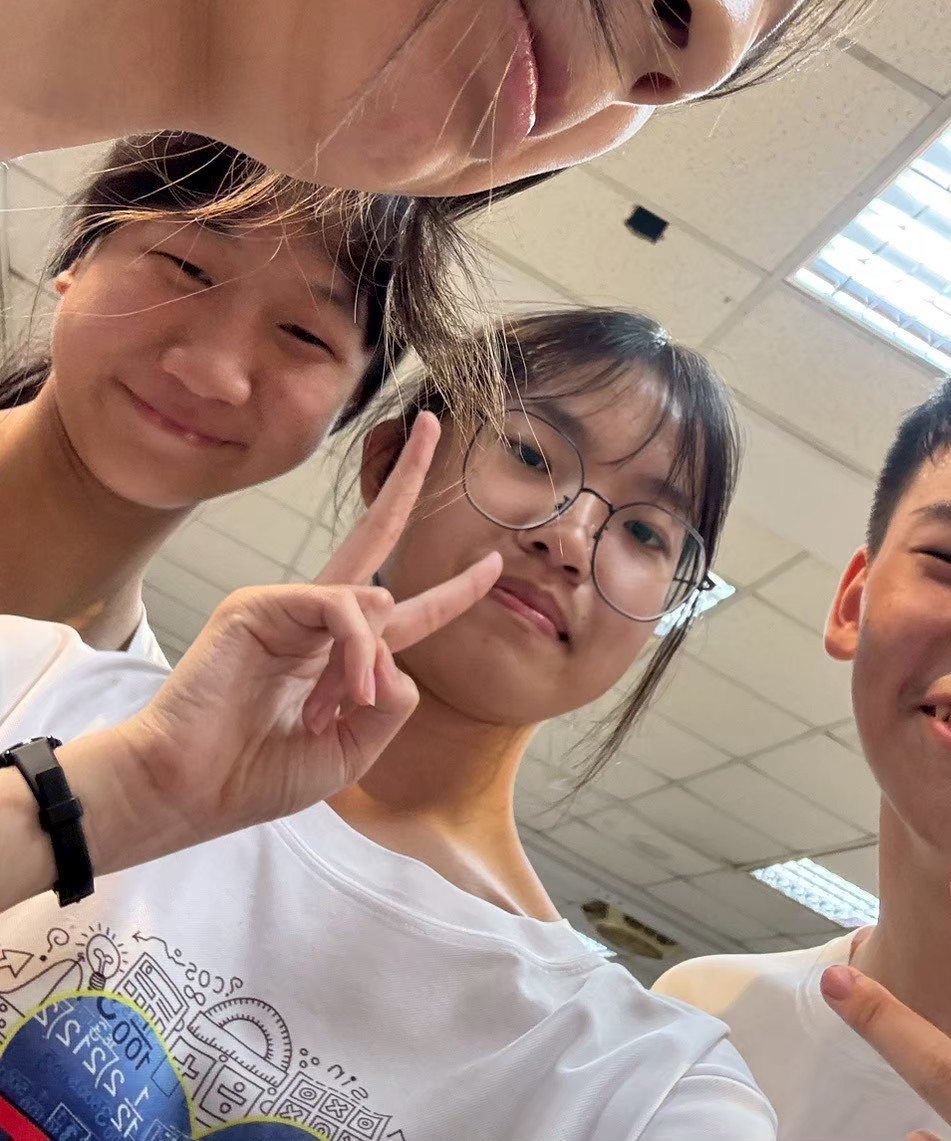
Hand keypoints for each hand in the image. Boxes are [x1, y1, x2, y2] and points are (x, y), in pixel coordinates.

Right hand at [118, 412, 500, 851]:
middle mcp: (313, 622)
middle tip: (434, 428)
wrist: (188, 791)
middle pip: (373, 537)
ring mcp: (284, 607)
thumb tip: (392, 645)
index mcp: (336, 657)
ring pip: (367, 602)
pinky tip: (340, 692)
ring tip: (340, 710)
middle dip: (405, 483)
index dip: (453, 593)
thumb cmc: (256, 777)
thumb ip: (388, 700)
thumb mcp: (350, 750)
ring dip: (367, 664)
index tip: (493, 567)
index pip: (404, 612)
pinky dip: (353, 649)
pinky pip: (337, 608)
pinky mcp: (258, 604)